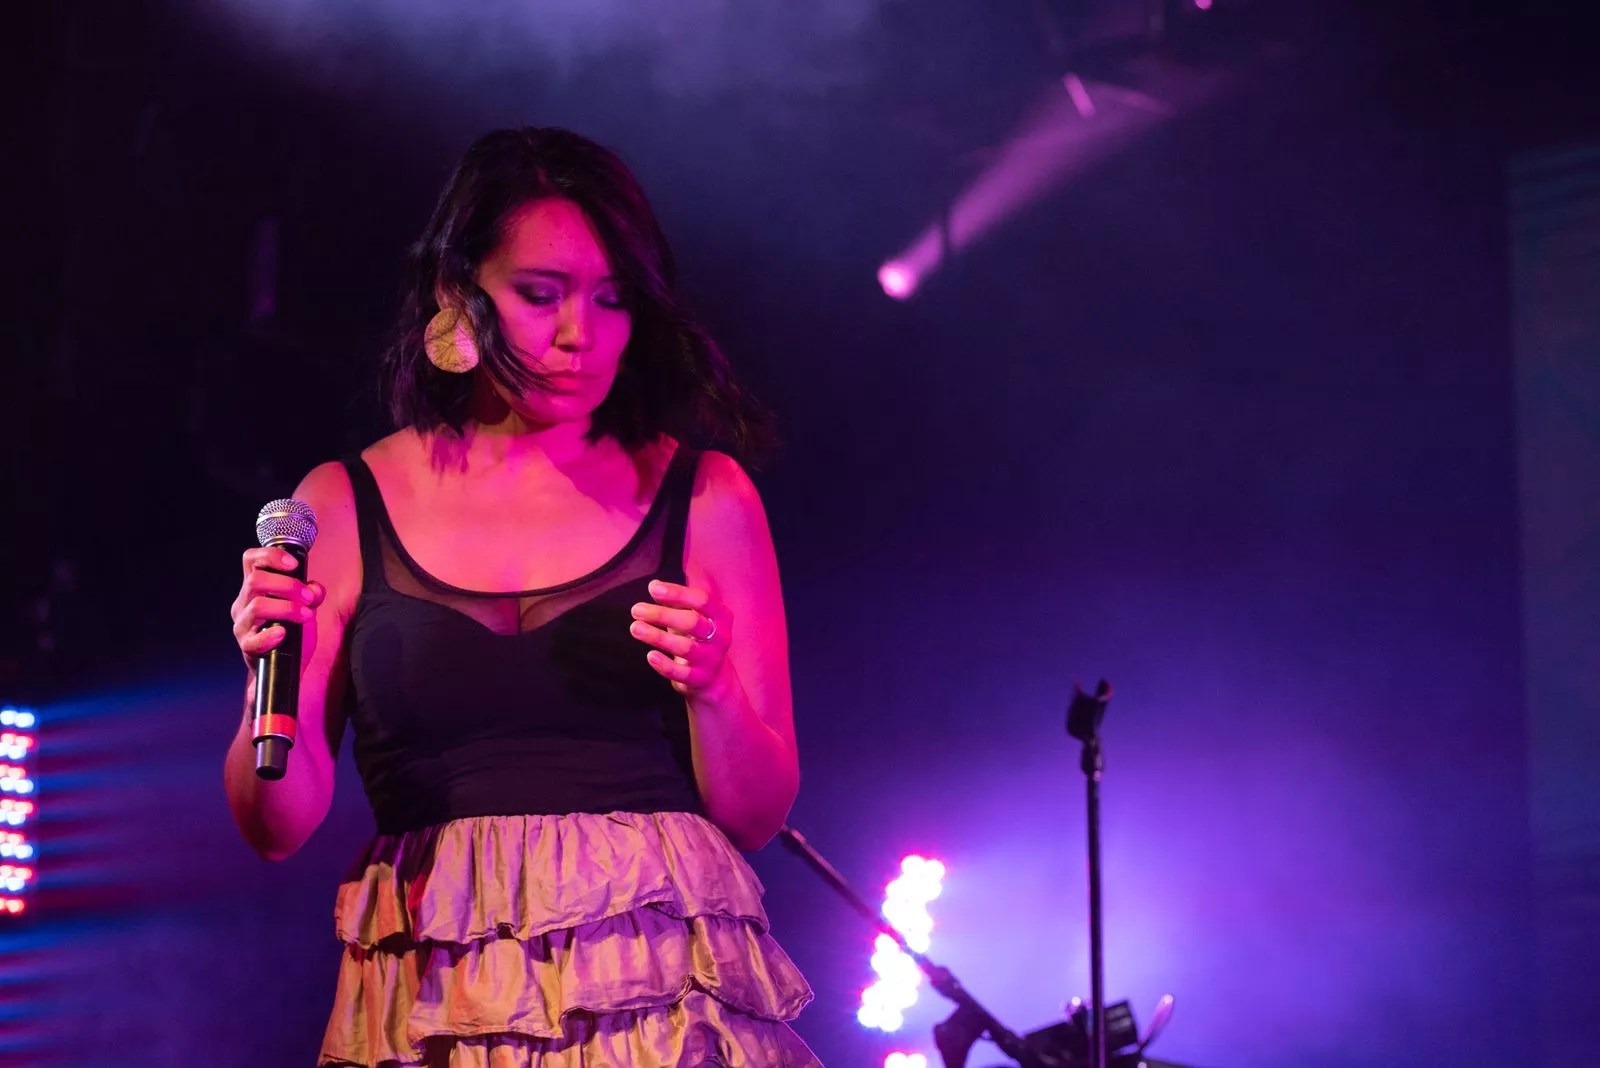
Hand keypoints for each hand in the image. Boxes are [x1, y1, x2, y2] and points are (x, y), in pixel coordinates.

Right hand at [231, 547, 324, 666]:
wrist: (289, 666)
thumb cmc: (295, 632)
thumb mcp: (306, 607)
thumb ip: (311, 594)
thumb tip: (314, 589)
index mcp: (255, 588)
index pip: (251, 560)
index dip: (271, 556)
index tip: (294, 564)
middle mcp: (244, 603)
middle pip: (255, 581)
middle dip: (288, 585)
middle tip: (308, 597)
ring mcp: (243, 625)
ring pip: (257, 606)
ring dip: (287, 608)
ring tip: (306, 615)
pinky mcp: (247, 647)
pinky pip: (253, 640)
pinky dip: (270, 636)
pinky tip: (284, 633)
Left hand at [630, 579, 730, 695]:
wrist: (712, 675)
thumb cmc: (696, 637)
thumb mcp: (690, 615)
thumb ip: (676, 601)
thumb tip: (655, 586)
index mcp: (720, 615)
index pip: (702, 600)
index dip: (677, 593)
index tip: (653, 589)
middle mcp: (721, 637)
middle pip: (692, 622)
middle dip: (662, 615)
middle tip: (636, 610)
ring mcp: (712, 659)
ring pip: (686, 648)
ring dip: (658, 637)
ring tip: (635, 628)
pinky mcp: (700, 679)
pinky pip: (682, 673)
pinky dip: (665, 665)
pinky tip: (650, 655)